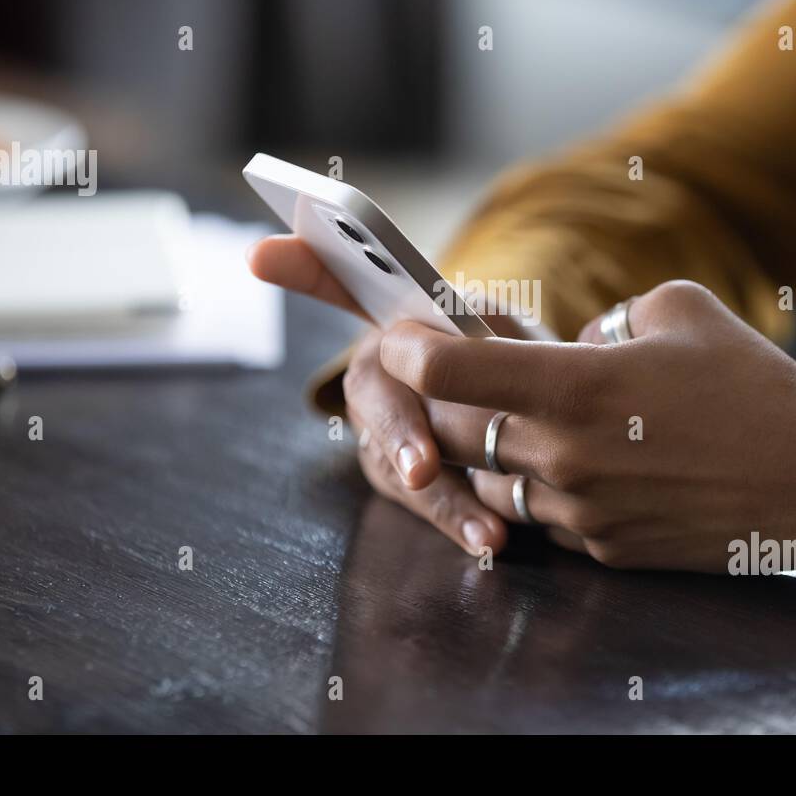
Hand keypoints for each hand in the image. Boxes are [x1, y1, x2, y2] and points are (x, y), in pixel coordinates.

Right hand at [246, 234, 523, 556]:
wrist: (536, 413)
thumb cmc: (517, 360)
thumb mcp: (512, 336)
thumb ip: (485, 339)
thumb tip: (470, 352)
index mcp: (397, 315)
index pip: (336, 279)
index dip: (298, 266)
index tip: (259, 254)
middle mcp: (375, 366)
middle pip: (372, 394)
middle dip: (399, 432)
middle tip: (423, 469)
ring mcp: (376, 422)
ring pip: (392, 459)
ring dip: (441, 498)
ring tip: (486, 530)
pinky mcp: (392, 469)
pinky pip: (415, 498)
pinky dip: (454, 519)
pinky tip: (487, 541)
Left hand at [376, 280, 795, 572]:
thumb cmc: (754, 383)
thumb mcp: (680, 309)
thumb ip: (609, 318)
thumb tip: (577, 345)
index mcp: (574, 387)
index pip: (450, 371)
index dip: (410, 349)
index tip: (397, 335)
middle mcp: (563, 457)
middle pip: (457, 433)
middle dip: (444, 403)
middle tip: (454, 376)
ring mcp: (582, 513)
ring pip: (493, 484)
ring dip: (491, 453)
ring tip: (519, 422)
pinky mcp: (606, 550)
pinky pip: (544, 519)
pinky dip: (541, 490)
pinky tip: (576, 464)